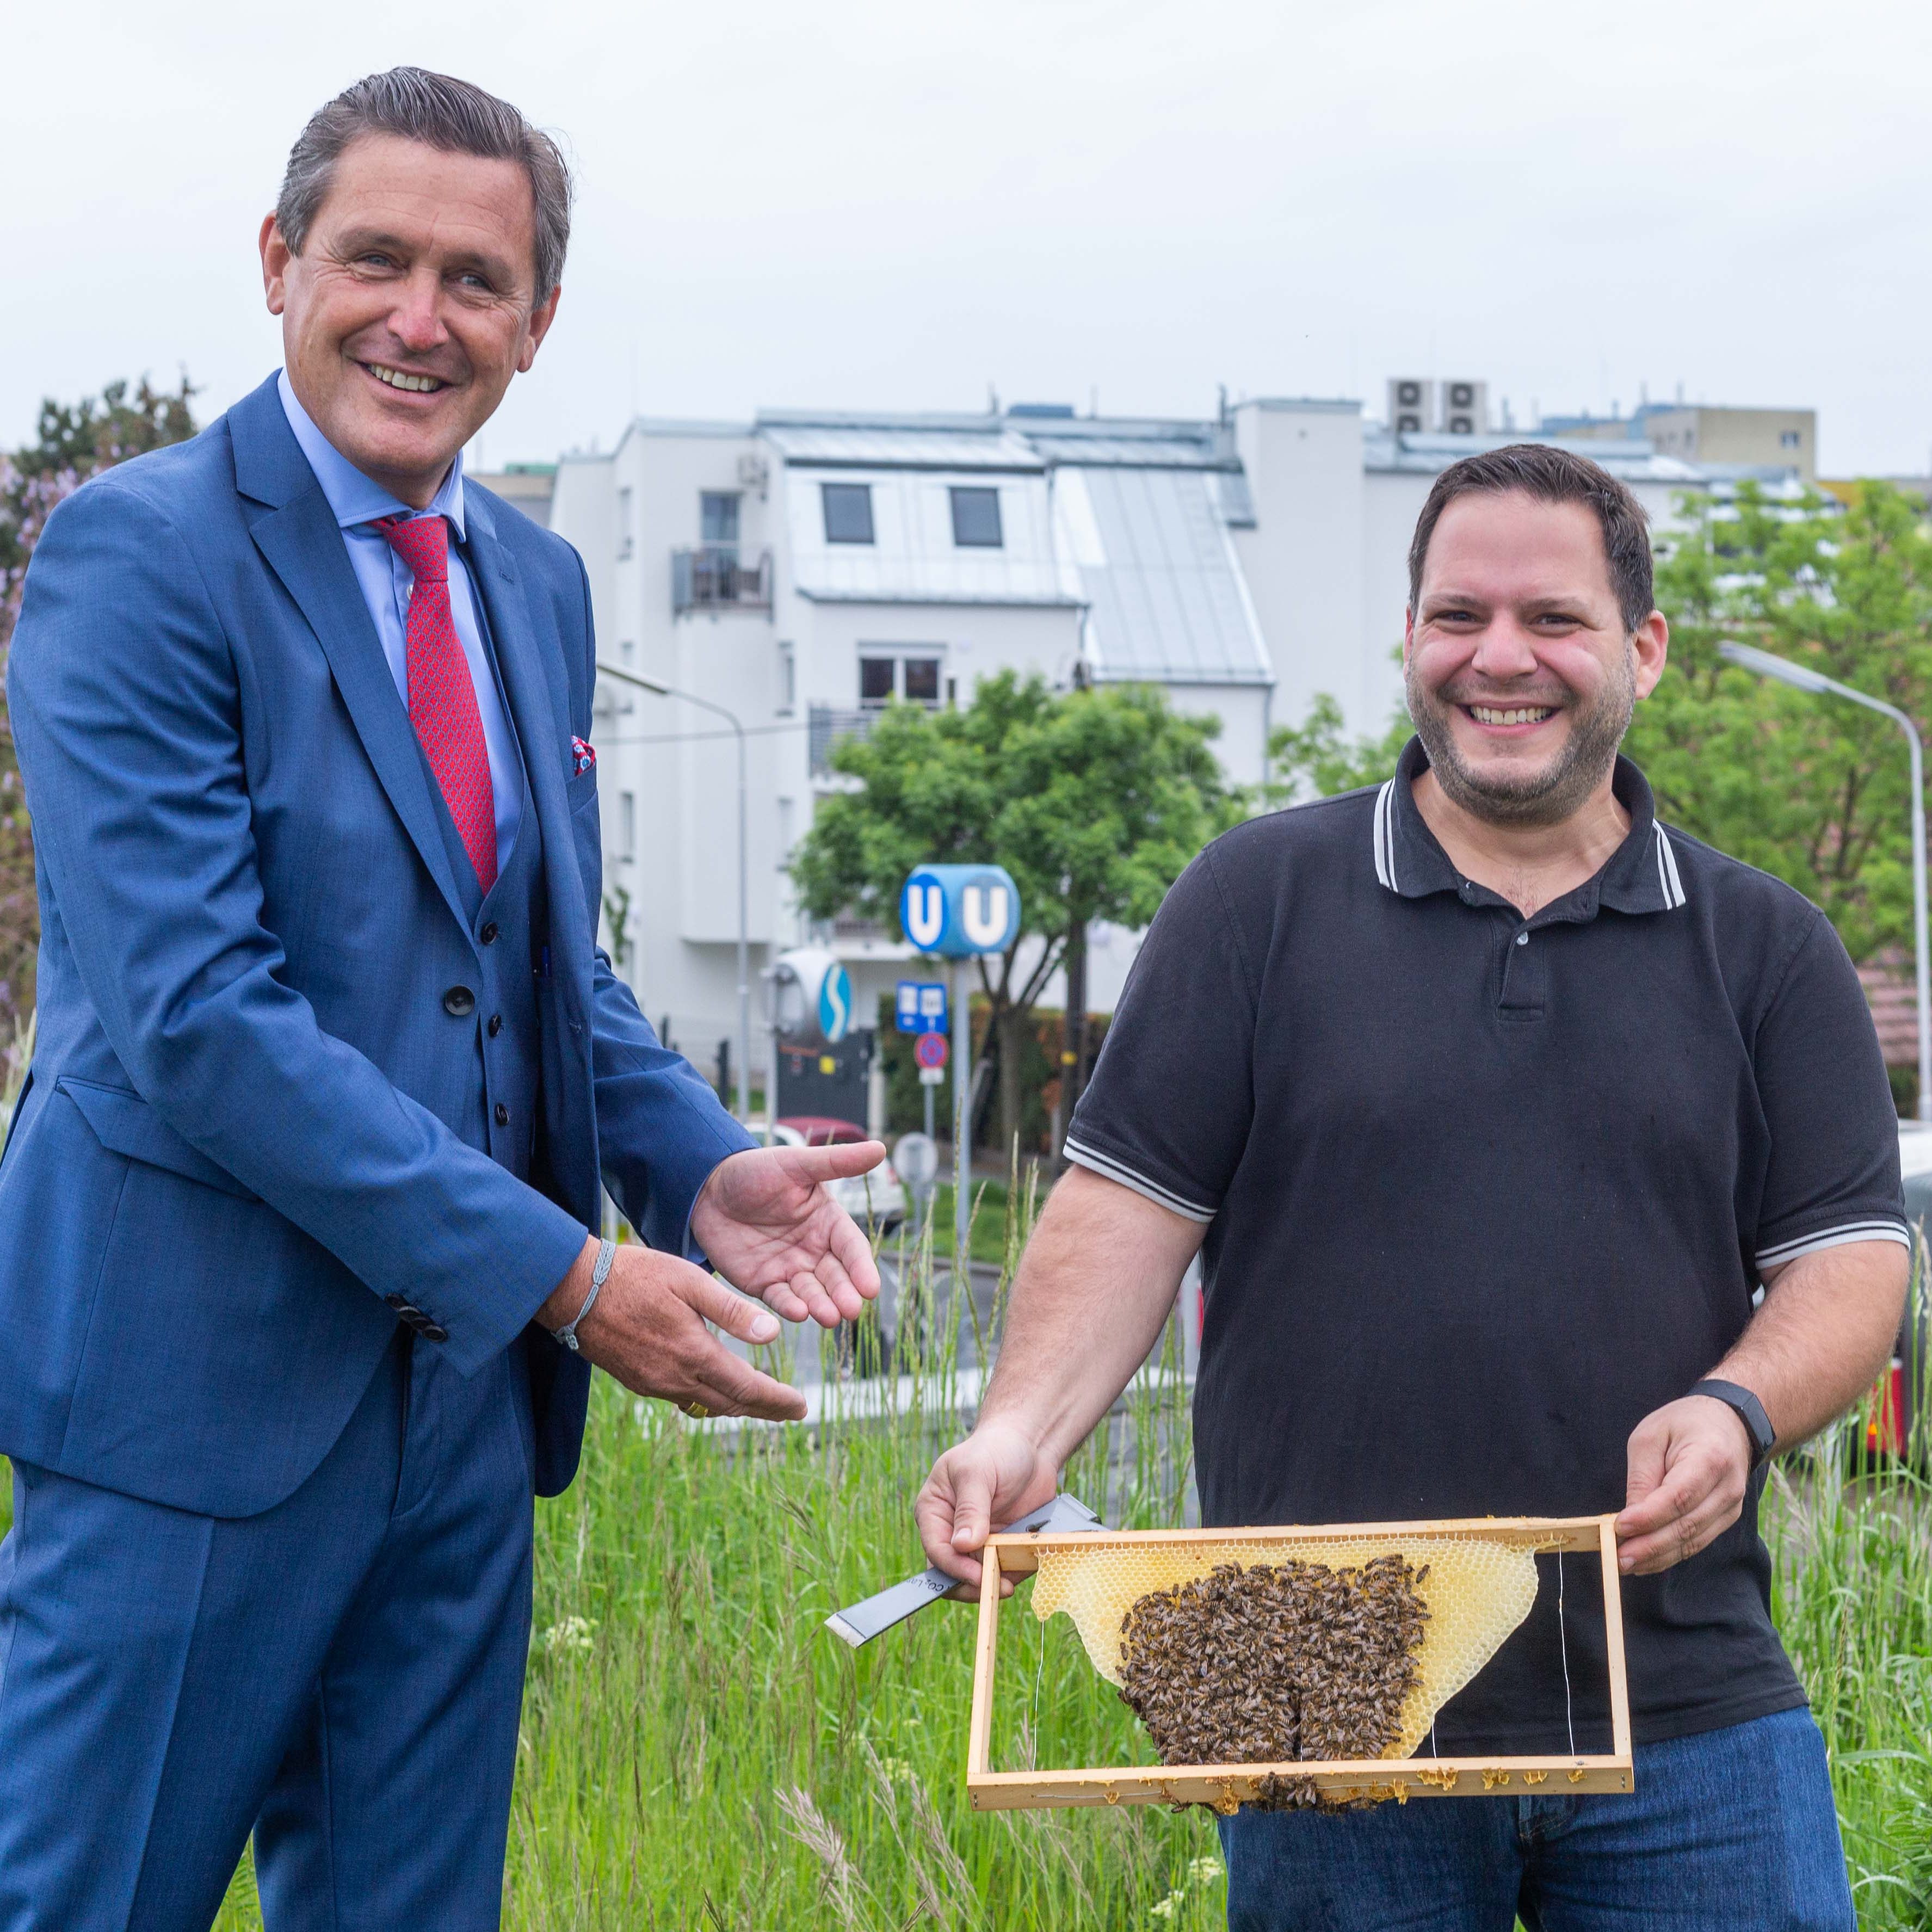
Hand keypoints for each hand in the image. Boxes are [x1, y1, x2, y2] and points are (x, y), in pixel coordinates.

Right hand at [539, 1235, 805, 1421]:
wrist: (573, 1290)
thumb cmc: (635, 1275)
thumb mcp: (689, 1282)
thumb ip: (732, 1310)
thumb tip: (773, 1335)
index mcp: (692, 1353)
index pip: (746, 1388)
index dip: (777, 1401)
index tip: (802, 1407)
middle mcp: (673, 1378)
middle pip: (730, 1405)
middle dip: (764, 1409)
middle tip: (792, 1411)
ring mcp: (652, 1383)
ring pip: (705, 1405)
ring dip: (736, 1406)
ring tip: (761, 1402)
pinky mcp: (636, 1380)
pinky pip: (681, 1398)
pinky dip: (707, 1398)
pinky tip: (715, 1387)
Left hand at [690, 1141, 884, 1327]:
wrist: (707, 1188)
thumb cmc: (755, 1170)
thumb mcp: (797, 1164)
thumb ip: (837, 1162)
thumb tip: (881, 1148)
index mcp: (828, 1221)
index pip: (851, 1248)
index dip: (862, 1268)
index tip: (871, 1289)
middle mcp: (814, 1248)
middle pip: (836, 1276)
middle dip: (845, 1294)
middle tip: (851, 1310)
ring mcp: (789, 1268)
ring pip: (812, 1293)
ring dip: (822, 1306)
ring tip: (829, 1317)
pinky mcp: (763, 1282)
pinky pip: (780, 1299)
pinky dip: (790, 1307)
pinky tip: (798, 1313)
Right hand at [915, 1420, 1059, 1596]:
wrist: (1030, 1447)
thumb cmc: (995, 1450)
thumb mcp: (977, 1473)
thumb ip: (970, 1508)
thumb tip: (961, 1545)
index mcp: (934, 1511)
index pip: (936, 1550)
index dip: (955, 1568)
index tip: (978, 1576)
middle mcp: (951, 1531)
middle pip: (954, 1573)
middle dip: (976, 1583)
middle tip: (1002, 1587)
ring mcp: (977, 1542)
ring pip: (981, 1576)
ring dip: (999, 1578)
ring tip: (1020, 1571)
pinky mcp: (1001, 1546)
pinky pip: (1005, 1569)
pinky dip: (1017, 1570)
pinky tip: (1029, 1559)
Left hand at [1615, 1394, 1753, 1574]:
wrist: (1730, 1424)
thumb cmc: (1684, 1424)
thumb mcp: (1652, 1435)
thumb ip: (1642, 1476)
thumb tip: (1630, 1517)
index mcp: (1710, 1458)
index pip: (1679, 1496)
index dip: (1649, 1516)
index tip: (1620, 1527)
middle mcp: (1727, 1488)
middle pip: (1687, 1525)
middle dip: (1650, 1546)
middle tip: (1618, 1559)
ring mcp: (1731, 1507)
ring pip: (1693, 1541)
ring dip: (1658, 1557)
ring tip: (1625, 1565)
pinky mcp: (1725, 1519)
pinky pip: (1697, 1542)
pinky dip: (1670, 1554)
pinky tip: (1646, 1561)